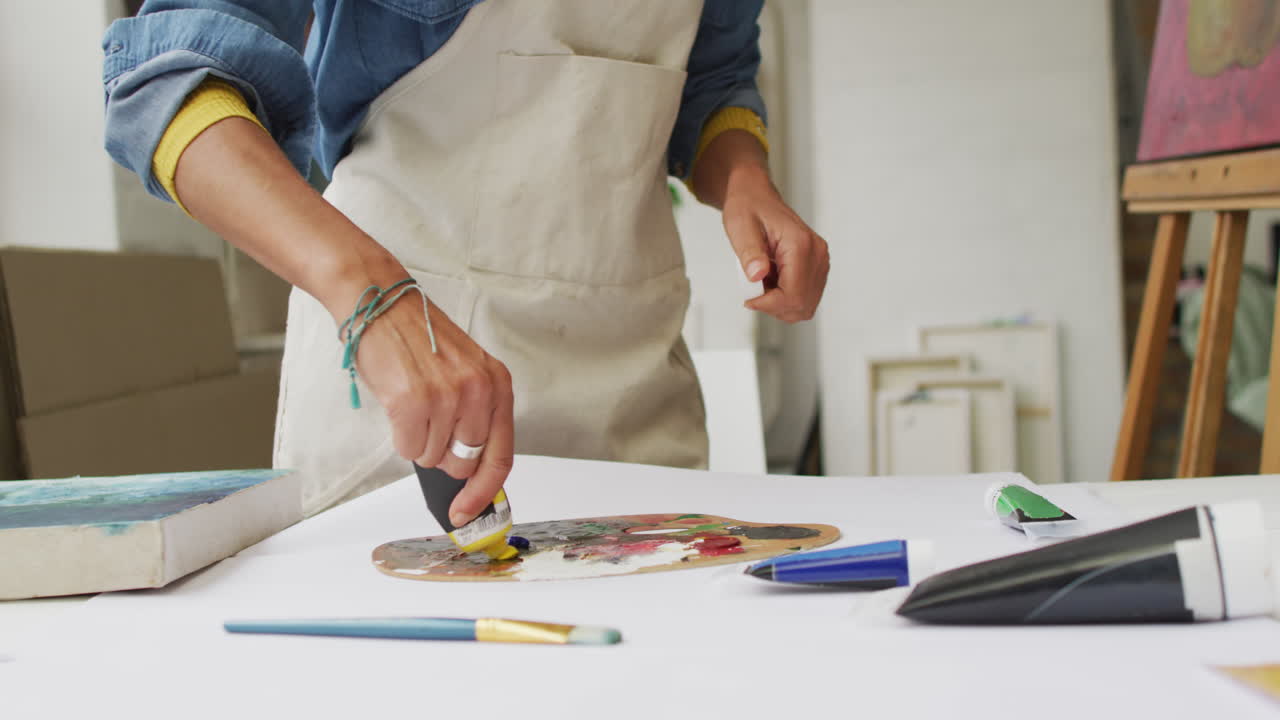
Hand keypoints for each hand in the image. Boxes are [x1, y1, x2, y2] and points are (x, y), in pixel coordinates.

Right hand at [169, 116, 512, 525]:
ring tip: (412, 405)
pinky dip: (400, 437)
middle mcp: (478, 390)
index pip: (501, 456)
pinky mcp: (413, 401)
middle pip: (465, 462)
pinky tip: (398, 406)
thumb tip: (470, 471)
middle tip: (427, 426)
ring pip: (433, 456)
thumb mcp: (463, 371)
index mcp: (497, 384)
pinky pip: (408, 448)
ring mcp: (447, 396)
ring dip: (418, 441)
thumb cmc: (416, 338)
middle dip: (443, 456)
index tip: (469, 511)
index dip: (486, 492)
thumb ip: (475, 415)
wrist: (378, 302)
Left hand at [722, 166, 828, 321]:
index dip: (768, 304)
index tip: (748, 297)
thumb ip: (750, 253)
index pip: (793, 295)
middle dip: (774, 306)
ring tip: (762, 283)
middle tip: (754, 290)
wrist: (756, 196)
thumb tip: (757, 275)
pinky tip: (771, 281)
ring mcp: (820, 261)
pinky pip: (804, 296)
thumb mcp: (740, 227)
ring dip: (779, 304)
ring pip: (805, 305)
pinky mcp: (816, 266)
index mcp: (800, 244)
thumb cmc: (748, 208)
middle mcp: (817, 254)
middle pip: (802, 305)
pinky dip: (784, 298)